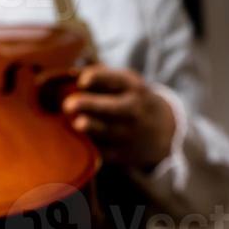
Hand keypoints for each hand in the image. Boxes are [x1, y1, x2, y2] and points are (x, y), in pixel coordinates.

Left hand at [61, 65, 175, 169]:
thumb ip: (98, 76)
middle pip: (111, 108)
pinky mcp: (121, 154)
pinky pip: (103, 151)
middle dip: (90, 105)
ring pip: (107, 131)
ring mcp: (128, 134)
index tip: (82, 80)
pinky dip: (89, 147)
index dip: (98, 78)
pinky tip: (74, 142)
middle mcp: (133, 110)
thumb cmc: (129, 99)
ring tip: (77, 123)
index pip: (116, 80)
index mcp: (133, 88)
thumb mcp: (125, 83)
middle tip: (68, 105)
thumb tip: (67, 74)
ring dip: (91, 127)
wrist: (160, 132)